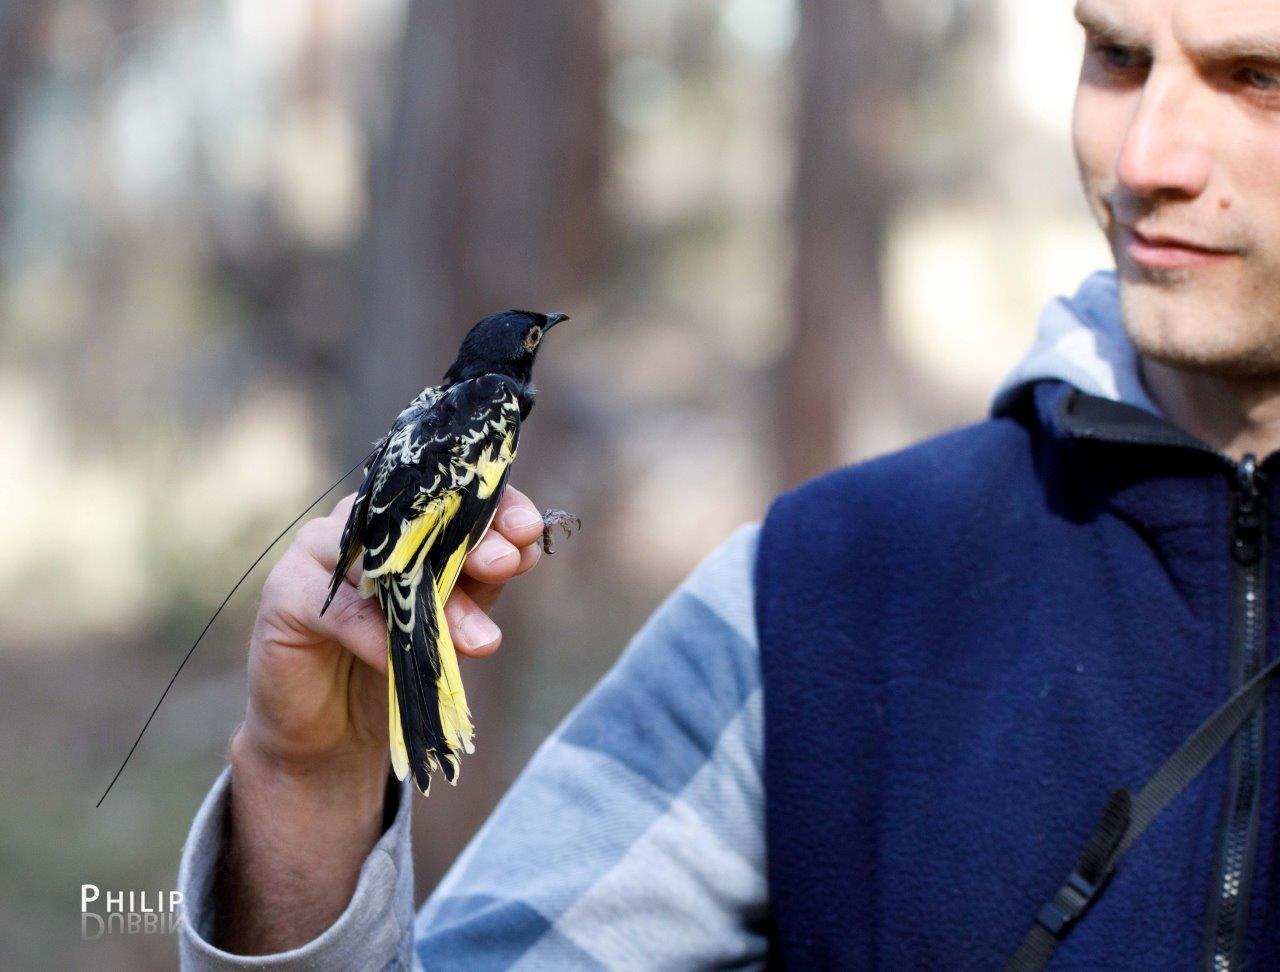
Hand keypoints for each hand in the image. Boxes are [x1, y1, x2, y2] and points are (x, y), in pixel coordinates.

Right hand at [217, 486, 544, 953]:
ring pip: (382, 562)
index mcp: (404, 519)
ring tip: (480, 640)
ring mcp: (318, 552)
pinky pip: (338, 608)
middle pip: (418, 518)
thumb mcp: (451, 619)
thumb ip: (477, 584)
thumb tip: (519, 551)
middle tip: (507, 564)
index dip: (492, 504)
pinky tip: (405, 658)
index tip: (530, 529)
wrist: (331, 730)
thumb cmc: (395, 659)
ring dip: (435, 599)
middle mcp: (362, 524)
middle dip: (470, 542)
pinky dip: (376, 635)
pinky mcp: (286, 594)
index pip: (451, 493)